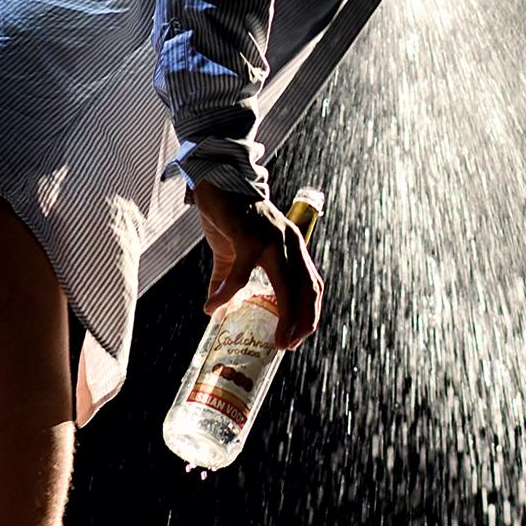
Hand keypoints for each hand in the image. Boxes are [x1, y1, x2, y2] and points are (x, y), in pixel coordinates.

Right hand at [189, 183, 323, 348]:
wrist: (217, 180)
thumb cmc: (230, 215)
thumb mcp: (233, 252)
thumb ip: (229, 280)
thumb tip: (215, 309)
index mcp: (291, 248)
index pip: (311, 286)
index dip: (309, 314)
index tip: (296, 338)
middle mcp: (288, 243)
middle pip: (307, 289)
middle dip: (303, 321)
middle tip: (289, 346)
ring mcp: (272, 239)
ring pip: (287, 285)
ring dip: (284, 316)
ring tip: (274, 340)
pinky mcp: (249, 234)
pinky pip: (242, 272)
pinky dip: (229, 293)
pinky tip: (213, 307)